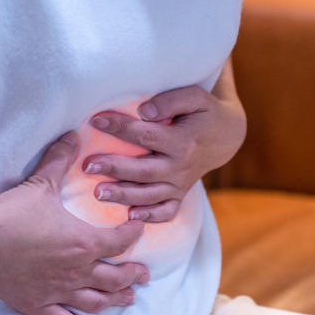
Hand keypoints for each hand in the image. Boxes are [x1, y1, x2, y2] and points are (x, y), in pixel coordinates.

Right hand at [0, 131, 148, 314]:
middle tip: (143, 275)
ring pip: (97, 300)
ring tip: (128, 300)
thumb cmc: (13, 211)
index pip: (120, 241)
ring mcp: (59, 291)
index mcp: (85, 242)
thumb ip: (60, 159)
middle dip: (132, 275)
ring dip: (115, 300)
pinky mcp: (38, 305)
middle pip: (115, 277)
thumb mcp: (42, 182)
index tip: (138, 228)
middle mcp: (79, 270)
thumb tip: (73, 133)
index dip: (133, 234)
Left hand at [82, 84, 246, 221]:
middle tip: (88, 165)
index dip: (121, 128)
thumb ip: (170, 101)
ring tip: (98, 193)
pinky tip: (130, 216)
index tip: (97, 120)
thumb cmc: (204, 112)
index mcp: (184, 142)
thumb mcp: (195, 97)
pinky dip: (150, 216)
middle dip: (115, 168)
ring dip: (124, 195)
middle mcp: (181, 167)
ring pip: (150, 195)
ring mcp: (180, 184)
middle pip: (144, 171)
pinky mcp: (179, 194)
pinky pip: (166, 212)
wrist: (226, 136)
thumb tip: (143, 111)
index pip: (147, 136)